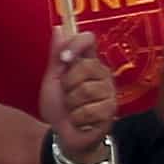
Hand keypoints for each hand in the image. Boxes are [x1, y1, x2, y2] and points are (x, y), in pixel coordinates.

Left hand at [43, 20, 119, 161]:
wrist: (64, 135)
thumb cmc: (59, 106)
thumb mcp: (53, 79)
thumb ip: (57, 55)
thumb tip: (59, 28)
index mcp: (88, 62)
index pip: (89, 40)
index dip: (76, 45)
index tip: (64, 59)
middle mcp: (102, 74)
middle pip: (85, 67)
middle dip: (68, 85)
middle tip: (67, 95)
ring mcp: (109, 93)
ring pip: (86, 90)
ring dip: (71, 104)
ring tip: (74, 109)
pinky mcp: (111, 112)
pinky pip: (90, 110)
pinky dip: (77, 118)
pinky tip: (81, 121)